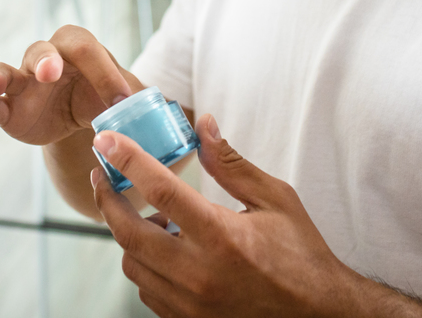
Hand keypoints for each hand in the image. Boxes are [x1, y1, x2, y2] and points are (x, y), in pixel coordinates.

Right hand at [0, 25, 141, 145]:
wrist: (85, 125)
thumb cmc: (108, 101)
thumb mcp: (129, 99)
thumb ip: (148, 103)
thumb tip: (185, 120)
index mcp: (81, 50)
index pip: (88, 49)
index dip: (103, 72)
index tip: (119, 102)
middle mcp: (48, 60)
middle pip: (43, 50)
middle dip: (46, 60)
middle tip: (51, 73)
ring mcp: (23, 84)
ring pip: (5, 71)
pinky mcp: (8, 109)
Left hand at [91, 114, 352, 317]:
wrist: (318, 315)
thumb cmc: (301, 254)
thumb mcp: (275, 199)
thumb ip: (231, 163)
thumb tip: (202, 124)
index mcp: (223, 237)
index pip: (161, 190)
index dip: (128, 160)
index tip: (106, 141)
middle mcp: (200, 275)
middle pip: (129, 233)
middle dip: (108, 199)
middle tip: (102, 175)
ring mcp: (191, 305)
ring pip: (133, 265)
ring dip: (128, 235)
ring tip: (148, 214)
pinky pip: (147, 291)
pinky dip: (145, 265)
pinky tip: (163, 248)